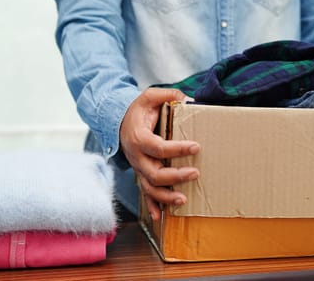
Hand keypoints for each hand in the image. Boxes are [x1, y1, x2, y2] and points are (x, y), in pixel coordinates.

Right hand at [119, 88, 199, 220]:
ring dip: (165, 196)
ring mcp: (138, 168)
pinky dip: (151, 206)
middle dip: (175, 176)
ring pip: (149, 188)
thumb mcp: (150, 96)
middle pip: (154, 173)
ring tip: (183, 199)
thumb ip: (169, 96)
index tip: (196, 147)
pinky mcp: (141, 174)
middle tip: (195, 173)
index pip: (158, 147)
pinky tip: (160, 217)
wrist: (118, 121)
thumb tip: (189, 100)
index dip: (177, 149)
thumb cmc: (137, 110)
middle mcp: (136, 156)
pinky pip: (144, 193)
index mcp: (139, 137)